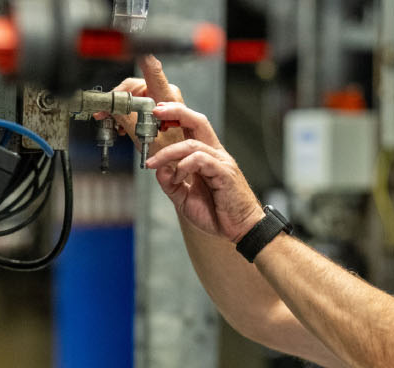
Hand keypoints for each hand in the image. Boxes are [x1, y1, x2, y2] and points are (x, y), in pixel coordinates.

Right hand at [104, 55, 184, 157]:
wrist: (183, 164)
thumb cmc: (172, 153)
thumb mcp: (143, 138)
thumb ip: (125, 118)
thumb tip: (108, 107)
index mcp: (165, 97)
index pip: (152, 68)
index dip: (141, 55)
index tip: (131, 39)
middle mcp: (166, 92)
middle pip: (133, 85)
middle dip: (117, 100)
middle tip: (104, 114)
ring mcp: (165, 98)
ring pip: (134, 95)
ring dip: (122, 110)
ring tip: (114, 125)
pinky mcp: (162, 105)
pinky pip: (140, 102)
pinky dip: (129, 113)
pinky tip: (122, 125)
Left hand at [143, 101, 262, 242]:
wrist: (240, 230)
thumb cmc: (218, 214)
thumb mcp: (185, 199)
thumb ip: (171, 184)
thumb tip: (159, 169)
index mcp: (207, 157)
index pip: (192, 127)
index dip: (175, 116)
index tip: (156, 113)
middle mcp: (216, 155)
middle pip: (197, 122)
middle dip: (176, 112)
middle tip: (156, 112)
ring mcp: (221, 162)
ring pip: (192, 144)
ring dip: (169, 152)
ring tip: (153, 164)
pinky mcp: (225, 173)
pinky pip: (201, 160)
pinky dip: (184, 166)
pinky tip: (178, 178)